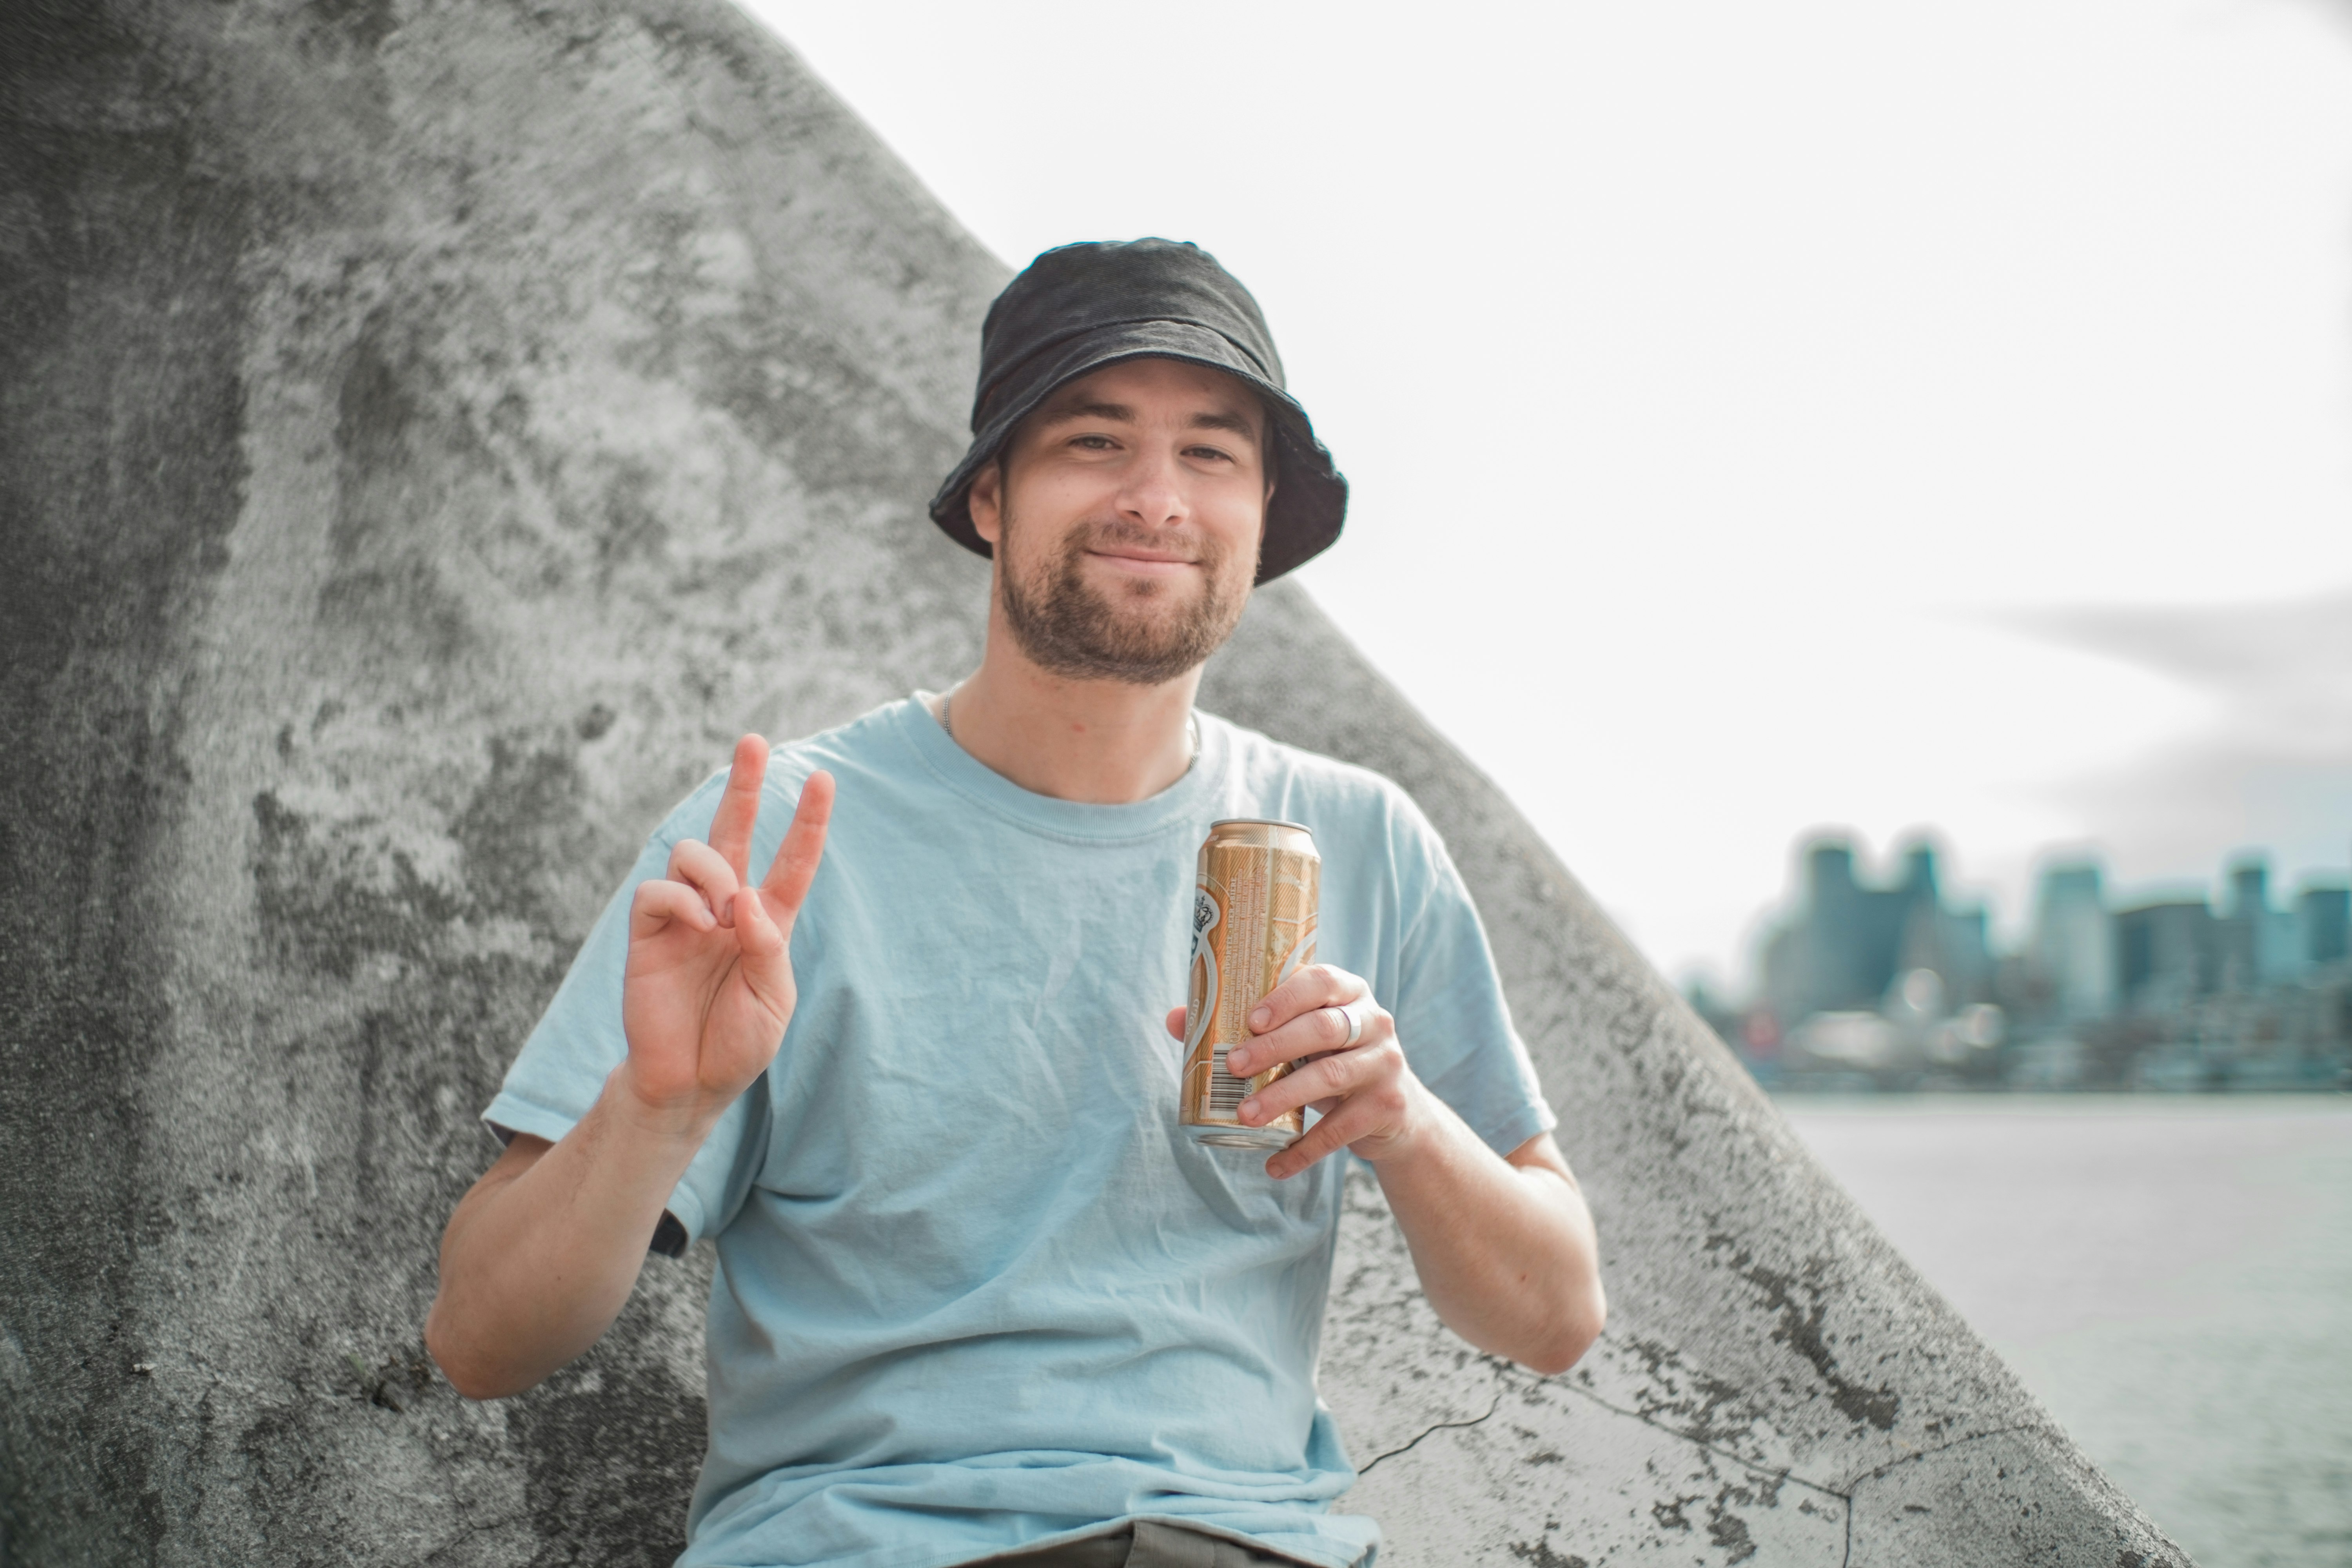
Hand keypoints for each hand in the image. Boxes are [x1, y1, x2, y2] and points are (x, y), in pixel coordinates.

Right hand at [620, 736, 832, 1136]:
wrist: (689, 1082)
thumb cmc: (737, 1043)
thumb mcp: (772, 1000)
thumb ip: (767, 947)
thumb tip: (745, 898)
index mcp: (766, 922)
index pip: (791, 862)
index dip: (807, 823)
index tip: (823, 780)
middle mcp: (726, 909)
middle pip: (735, 832)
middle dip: (744, 786)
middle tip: (754, 741)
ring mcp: (686, 917)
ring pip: (694, 853)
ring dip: (714, 871)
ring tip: (721, 913)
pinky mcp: (649, 931)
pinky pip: (659, 890)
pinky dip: (681, 899)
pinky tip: (697, 926)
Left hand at [1161, 964, 1428, 1178]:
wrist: (1396, 1111)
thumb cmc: (1331, 1060)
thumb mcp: (1300, 1038)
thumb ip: (1248, 1027)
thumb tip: (1177, 1019)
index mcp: (1350, 993)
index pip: (1322, 980)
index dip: (1286, 997)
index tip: (1252, 1018)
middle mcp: (1374, 1022)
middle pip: (1323, 1028)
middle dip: (1274, 1047)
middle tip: (1233, 1066)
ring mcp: (1385, 1064)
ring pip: (1330, 1076)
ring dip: (1282, 1097)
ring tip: (1245, 1116)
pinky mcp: (1387, 1106)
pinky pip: (1340, 1130)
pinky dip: (1304, 1150)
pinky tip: (1275, 1165)